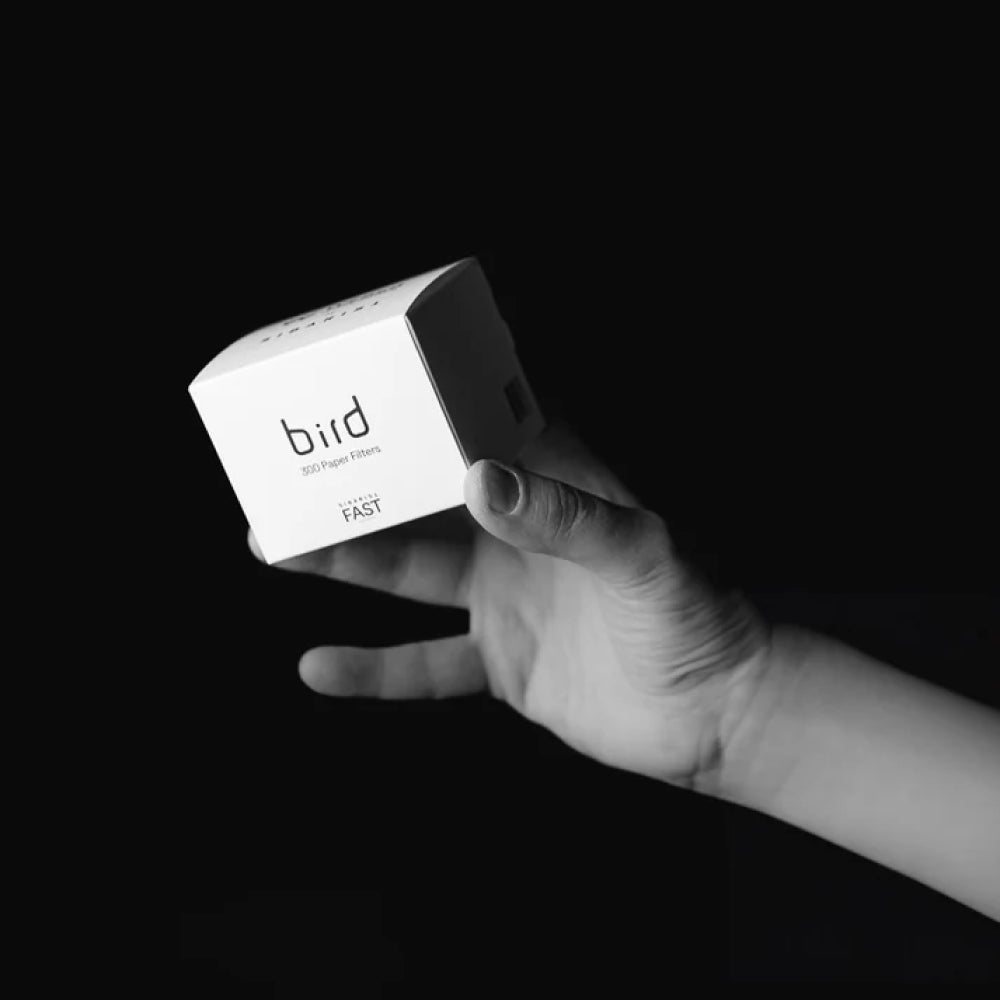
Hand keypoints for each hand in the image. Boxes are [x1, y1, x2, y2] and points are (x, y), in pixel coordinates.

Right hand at [249, 418, 770, 790]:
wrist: (717, 713)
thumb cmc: (698, 615)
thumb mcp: (640, 554)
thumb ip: (565, 519)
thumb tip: (480, 479)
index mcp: (556, 487)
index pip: (480, 431)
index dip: (426, 410)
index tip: (362, 389)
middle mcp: (519, 534)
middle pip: (425, 502)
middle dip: (362, 489)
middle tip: (292, 476)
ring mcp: (505, 597)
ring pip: (409, 573)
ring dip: (347, 562)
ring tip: (277, 547)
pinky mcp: (499, 660)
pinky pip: (424, 664)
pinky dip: (373, 669)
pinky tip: (319, 667)